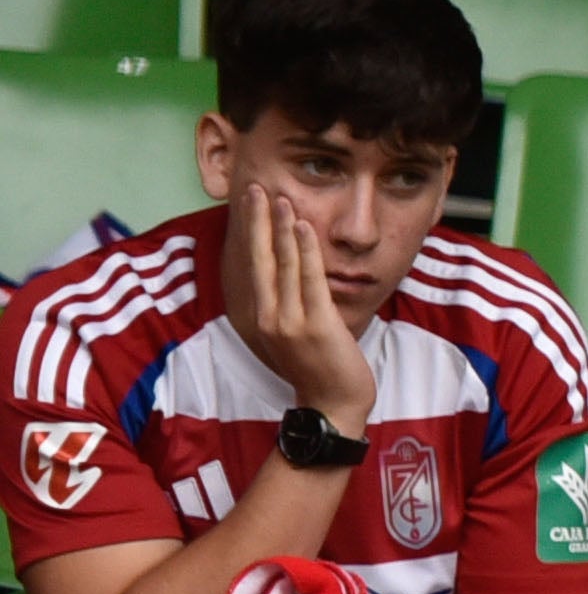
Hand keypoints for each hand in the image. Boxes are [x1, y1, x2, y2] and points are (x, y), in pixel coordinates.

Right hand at [226, 188, 367, 421]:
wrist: (332, 405)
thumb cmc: (318, 369)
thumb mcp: (293, 334)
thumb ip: (288, 305)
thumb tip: (291, 274)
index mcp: (261, 318)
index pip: (252, 266)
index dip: (250, 234)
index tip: (249, 205)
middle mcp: (267, 317)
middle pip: (258, 259)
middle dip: (256, 222)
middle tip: (255, 188)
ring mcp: (289, 321)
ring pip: (282, 264)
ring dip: (280, 228)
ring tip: (280, 198)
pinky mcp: (315, 324)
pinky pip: (309, 279)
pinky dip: (305, 250)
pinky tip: (302, 227)